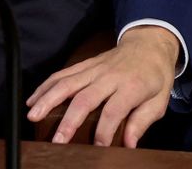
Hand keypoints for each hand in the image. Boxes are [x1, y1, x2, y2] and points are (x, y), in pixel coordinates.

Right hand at [25, 25, 178, 146]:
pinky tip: (32, 99)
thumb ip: (143, 121)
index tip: (98, 147)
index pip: (114, 110)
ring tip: (33, 116)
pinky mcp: (85, 64)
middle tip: (57, 140)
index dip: (104, 131)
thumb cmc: (155, 76)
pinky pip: (62, 74)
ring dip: (48, 99)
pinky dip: (46, 86)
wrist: (150, 44)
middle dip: (70, 121)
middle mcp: (110, 76)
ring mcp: (95, 68)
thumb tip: (128, 144)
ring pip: (68, 83)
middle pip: (86, 98)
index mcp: (132, 86)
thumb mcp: (159, 100)